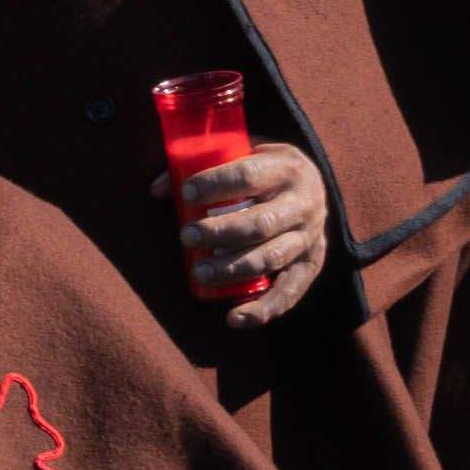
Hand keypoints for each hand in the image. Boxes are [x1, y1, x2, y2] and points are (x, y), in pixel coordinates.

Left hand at [178, 136, 334, 324]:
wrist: (312, 183)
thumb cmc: (264, 169)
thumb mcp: (243, 151)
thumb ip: (202, 163)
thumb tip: (157, 190)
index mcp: (287, 168)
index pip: (249, 176)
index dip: (216, 184)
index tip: (186, 193)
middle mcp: (304, 204)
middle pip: (259, 223)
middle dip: (219, 232)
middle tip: (186, 237)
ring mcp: (310, 236)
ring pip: (271, 257)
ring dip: (232, 269)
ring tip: (199, 272)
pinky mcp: (311, 262)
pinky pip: (290, 291)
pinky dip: (264, 308)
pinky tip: (235, 318)